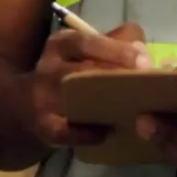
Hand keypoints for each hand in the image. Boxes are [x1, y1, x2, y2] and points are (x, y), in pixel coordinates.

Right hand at [28, 21, 149, 147]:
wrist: (32, 103)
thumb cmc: (75, 71)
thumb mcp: (91, 49)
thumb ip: (119, 42)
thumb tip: (142, 50)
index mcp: (62, 44)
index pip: (86, 42)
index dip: (116, 50)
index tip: (143, 62)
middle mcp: (48, 68)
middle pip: (79, 70)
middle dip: (113, 77)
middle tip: (144, 86)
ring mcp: (42, 98)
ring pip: (71, 100)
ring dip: (102, 106)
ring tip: (130, 110)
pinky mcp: (43, 125)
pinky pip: (63, 131)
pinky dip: (84, 134)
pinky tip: (104, 133)